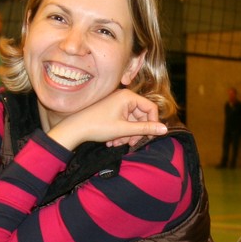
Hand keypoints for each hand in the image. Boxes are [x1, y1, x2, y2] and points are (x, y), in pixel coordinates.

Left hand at [48, 89, 166, 149]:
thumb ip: (146, 129)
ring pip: (131, 121)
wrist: (75, 129)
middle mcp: (124, 97)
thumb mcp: (124, 129)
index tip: (149, 137)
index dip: (153, 123)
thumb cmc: (98, 126)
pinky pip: (123, 122)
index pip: (150, 108)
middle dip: (136, 132)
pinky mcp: (111, 110)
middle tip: (130, 144)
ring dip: (127, 135)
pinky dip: (121, 132)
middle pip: (141, 116)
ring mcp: (117, 104)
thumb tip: (165, 129)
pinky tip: (112, 141)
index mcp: (128, 97)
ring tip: (116, 143)